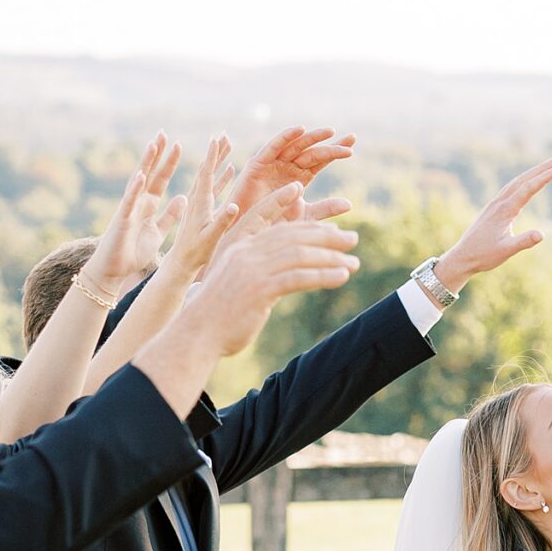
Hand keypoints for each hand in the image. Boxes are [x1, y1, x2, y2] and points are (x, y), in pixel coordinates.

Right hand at [85, 132, 184, 298]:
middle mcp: (137, 202)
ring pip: (138, 182)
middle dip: (158, 155)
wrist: (113, 270)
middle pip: (150, 174)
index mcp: (147, 205)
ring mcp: (129, 209)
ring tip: (153, 145)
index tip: (178, 145)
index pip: (160, 180)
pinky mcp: (122, 220)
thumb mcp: (157, 232)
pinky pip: (129, 202)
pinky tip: (140, 175)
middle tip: (165, 134)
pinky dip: (135, 189)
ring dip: (145, 164)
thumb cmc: (132, 252)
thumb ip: (169, 216)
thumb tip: (183, 198)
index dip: (169, 164)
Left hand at [159, 134, 240, 282]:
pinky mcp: (202, 208)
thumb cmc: (195, 254)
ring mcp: (199, 203)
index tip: (216, 138)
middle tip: (224, 134)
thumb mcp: (210, 238)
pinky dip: (222, 175)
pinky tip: (230, 169)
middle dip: (216, 152)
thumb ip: (222, 222)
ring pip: (210, 175)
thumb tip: (235, 206)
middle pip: (207, 169)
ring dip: (219, 159)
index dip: (212, 156)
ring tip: (228, 144)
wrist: (180, 263)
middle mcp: (197, 199)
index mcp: (199, 203)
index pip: (206, 174)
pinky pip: (213, 187)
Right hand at [181, 215, 360, 359]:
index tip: (326, 217)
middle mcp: (245, 252)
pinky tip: (341, 276)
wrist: (197, 334)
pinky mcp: (260, 288)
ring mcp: (252, 268)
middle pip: (293, 235)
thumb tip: (287, 276)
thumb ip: (260, 273)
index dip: (300, 216)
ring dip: (331, 257)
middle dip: (326, 236)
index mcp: (238, 245)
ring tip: (354, 263)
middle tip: (352, 240)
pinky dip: (323, 275)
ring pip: (300, 254)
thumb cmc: (218, 315)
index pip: (273, 222)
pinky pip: (299, 277)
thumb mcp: (238, 285)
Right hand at [232, 125, 355, 219]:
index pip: (320, 160)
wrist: (249, 234)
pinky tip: (300, 130)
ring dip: (312, 138)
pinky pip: (273, 147)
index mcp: (299, 177)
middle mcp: (287, 167)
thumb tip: (350, 203)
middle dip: (329, 144)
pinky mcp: (257, 164)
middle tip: (350, 140)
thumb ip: (325, 209)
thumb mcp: (305, 216)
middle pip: (311, 152)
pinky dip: (285, 137)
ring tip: (330, 132)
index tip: (352, 143)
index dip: (335, 151)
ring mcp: (273, 164)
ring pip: (295, 147)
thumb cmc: (274, 225)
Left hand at [435, 159, 551, 292]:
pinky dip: (520, 183)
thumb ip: (524, 242)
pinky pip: (508, 190)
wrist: (463, 256)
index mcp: (504, 211)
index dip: (543, 179)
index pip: (527, 190)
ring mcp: (494, 205)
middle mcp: (499, 203)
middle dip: (539, 170)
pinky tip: (524, 184)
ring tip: (544, 168)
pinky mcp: (492, 209)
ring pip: (514, 184)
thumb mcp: (506, 251)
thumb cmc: (484, 255)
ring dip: (530, 174)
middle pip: (521, 181)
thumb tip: (542, 235)